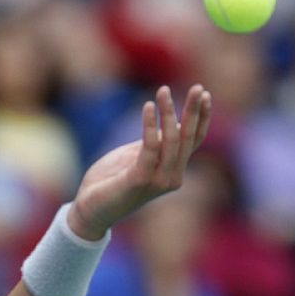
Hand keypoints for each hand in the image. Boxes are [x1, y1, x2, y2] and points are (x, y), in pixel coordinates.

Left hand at [68, 85, 212, 240]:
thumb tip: (167, 123)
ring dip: (168, 113)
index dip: (201, 117)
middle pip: (188, 138)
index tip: (204, 93)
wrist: (90, 209)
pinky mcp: (141, 180)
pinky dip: (149, 125)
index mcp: (173, 169)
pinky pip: (150, 148)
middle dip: (193, 111)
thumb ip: (154, 143)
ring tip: (163, 90)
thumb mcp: (136, 156)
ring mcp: (159, 180)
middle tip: (197, 87)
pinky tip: (147, 106)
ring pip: (171, 140)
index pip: (194, 140)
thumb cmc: (111, 181)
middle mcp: (172, 176)